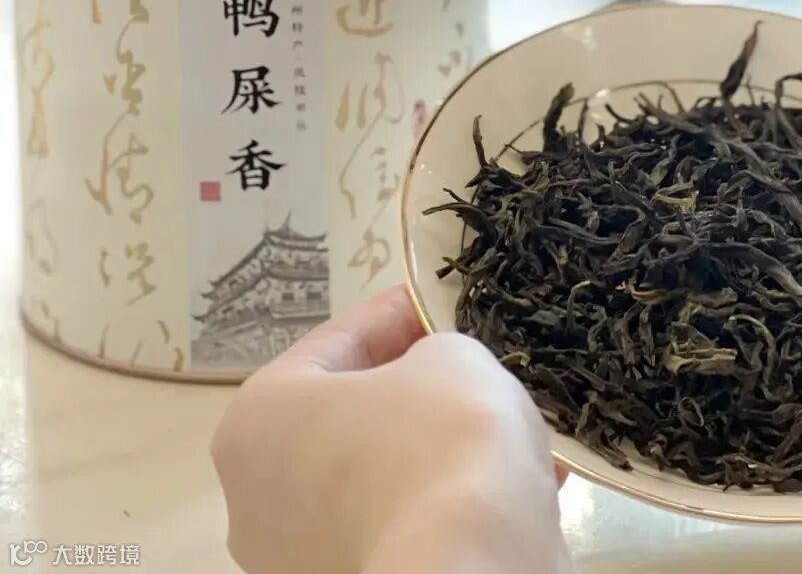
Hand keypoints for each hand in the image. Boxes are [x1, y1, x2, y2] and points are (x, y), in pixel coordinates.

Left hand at [212, 286, 571, 573]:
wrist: (473, 567)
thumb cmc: (442, 437)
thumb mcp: (449, 356)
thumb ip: (431, 353)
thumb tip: (432, 376)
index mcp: (256, 420)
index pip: (336, 343)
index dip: (397, 314)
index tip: (440, 301)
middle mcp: (254, 497)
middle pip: (346, 417)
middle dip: (412, 391)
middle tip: (467, 366)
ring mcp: (294, 559)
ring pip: (375, 478)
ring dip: (429, 451)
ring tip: (496, 428)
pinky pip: (399, 527)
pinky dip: (442, 504)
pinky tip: (500, 484)